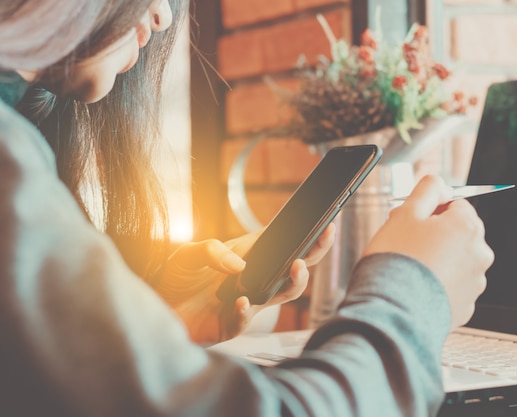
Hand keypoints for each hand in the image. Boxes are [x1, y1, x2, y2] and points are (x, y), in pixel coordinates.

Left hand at [154, 224, 334, 343]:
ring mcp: (248, 303)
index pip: (285, 244)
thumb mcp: (188, 254)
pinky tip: (241, 301)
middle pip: (297, 268)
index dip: (307, 233)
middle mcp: (256, 280)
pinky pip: (245, 320)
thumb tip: (240, 265)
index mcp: (250, 257)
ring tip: (296, 265)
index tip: (324, 220)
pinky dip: (246, 312)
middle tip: (325, 235)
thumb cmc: (174, 278)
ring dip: (296, 281)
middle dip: (315, 251)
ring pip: (285, 294)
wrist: (156, 308)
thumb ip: (211, 251)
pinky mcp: (231, 324)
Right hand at [363, 175, 493, 328]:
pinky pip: (451, 287)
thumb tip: (440, 184)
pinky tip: (415, 287)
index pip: (456, 204)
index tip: (412, 221)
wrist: (392, 310)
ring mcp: (474, 284)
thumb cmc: (396, 261)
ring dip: (436, 260)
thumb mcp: (406, 212)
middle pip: (457, 233)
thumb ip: (427, 189)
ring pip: (454, 261)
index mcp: (468, 228)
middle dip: (434, 234)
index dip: (431, 210)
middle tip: (405, 243)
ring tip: (409, 269)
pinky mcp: (464, 307)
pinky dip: (436, 284)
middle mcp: (479, 255)